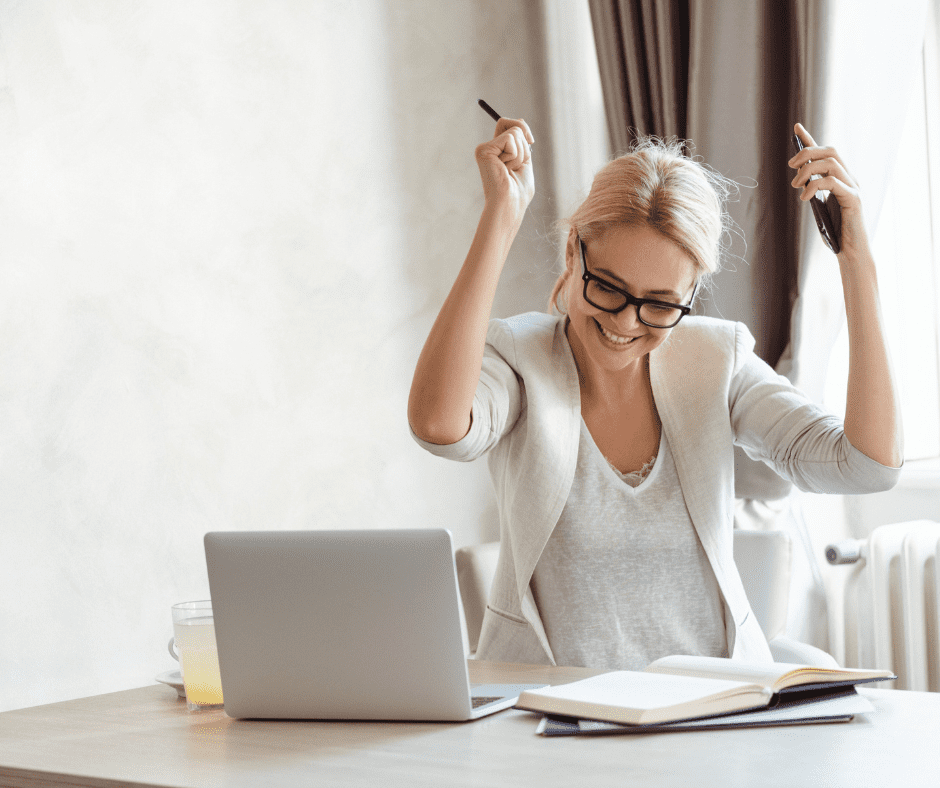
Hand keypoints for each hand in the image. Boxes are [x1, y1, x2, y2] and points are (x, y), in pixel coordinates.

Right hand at [475, 117, 534, 224]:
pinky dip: (515, 154)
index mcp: (497, 151)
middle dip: (524, 144)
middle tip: (517, 165)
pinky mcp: (483, 150)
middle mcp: (489, 148)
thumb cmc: (518, 191)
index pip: (510, 125)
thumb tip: (520, 121)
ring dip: (520, 154)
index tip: (531, 142)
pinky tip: (505, 169)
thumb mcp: (525, 161)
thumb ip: (522, 142)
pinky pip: (510, 138)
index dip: (523, 128)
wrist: (510, 205)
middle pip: (513, 124)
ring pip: (515, 132)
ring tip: (510, 170)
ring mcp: (484, 149)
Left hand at [788, 122, 871, 262]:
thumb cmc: (834, 230)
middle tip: (791, 167)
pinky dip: (815, 186)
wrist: (850, 251)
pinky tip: (804, 198)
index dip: (810, 139)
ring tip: (796, 186)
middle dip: (807, 153)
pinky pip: (833, 182)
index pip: (826, 152)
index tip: (796, 127)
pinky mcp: (854, 199)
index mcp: (841, 178)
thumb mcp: (819, 205)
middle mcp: (850, 178)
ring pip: (831, 163)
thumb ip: (813, 190)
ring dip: (808, 170)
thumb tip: (799, 177)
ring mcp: (853, 187)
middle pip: (830, 151)